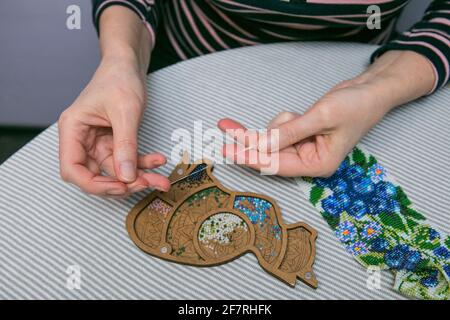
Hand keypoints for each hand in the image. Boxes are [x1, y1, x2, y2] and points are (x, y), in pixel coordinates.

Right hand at [58, 56, 169, 196]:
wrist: (129, 65)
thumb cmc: (119, 79)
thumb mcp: (125, 112)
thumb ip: (125, 145)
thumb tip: (126, 177)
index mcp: (72, 129)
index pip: (72, 169)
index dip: (93, 184)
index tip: (119, 187)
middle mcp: (81, 139)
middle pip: (95, 174)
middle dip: (122, 183)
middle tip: (146, 184)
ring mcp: (97, 142)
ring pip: (115, 170)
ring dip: (138, 176)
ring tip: (161, 179)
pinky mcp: (113, 142)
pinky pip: (127, 160)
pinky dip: (143, 164)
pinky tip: (158, 161)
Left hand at [219, 50, 434, 177]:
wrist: (371, 90)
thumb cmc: (355, 106)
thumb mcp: (321, 117)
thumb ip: (288, 133)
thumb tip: (259, 145)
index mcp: (317, 165)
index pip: (275, 165)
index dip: (249, 157)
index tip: (226, 150)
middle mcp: (309, 161)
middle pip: (268, 153)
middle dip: (249, 138)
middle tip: (223, 125)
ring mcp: (304, 149)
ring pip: (273, 139)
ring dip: (277, 124)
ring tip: (303, 114)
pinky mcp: (301, 136)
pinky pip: (280, 129)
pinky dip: (283, 120)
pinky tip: (301, 113)